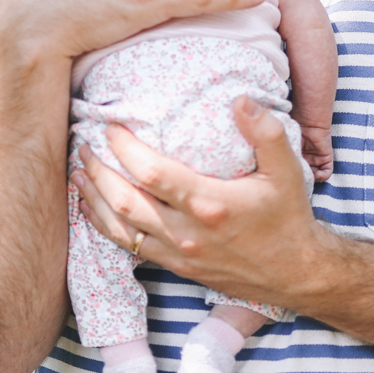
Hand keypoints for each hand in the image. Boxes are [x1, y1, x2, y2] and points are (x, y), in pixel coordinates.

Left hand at [71, 96, 330, 307]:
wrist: (295, 273)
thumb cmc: (288, 218)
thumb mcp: (287, 171)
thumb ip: (266, 132)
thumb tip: (240, 99)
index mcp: (210, 203)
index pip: (152, 172)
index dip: (125, 147)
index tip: (111, 126)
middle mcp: (187, 231)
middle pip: (124, 200)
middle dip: (97, 169)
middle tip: (83, 144)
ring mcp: (178, 252)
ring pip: (119, 226)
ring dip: (92, 197)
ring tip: (79, 171)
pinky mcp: (175, 266)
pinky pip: (128, 247)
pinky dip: (103, 225)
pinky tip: (92, 207)